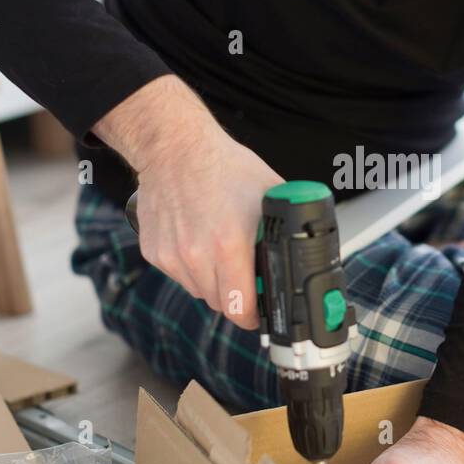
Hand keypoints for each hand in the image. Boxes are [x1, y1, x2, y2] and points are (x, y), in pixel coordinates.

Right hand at [93, 76, 282, 326]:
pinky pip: (179, 275)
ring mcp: (172, 256)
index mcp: (229, 245)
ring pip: (199, 292)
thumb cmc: (224, 166)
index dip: (255, 315)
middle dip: (237, 297)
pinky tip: (197, 239)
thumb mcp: (270, 194)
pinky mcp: (154, 252)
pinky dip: (191, 267)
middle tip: (246, 277)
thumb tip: (309, 247)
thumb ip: (287, 226)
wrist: (174, 148)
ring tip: (220, 251)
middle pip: (221, 304)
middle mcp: (196, 256)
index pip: (241, 309)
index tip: (261, 312)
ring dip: (213, 282)